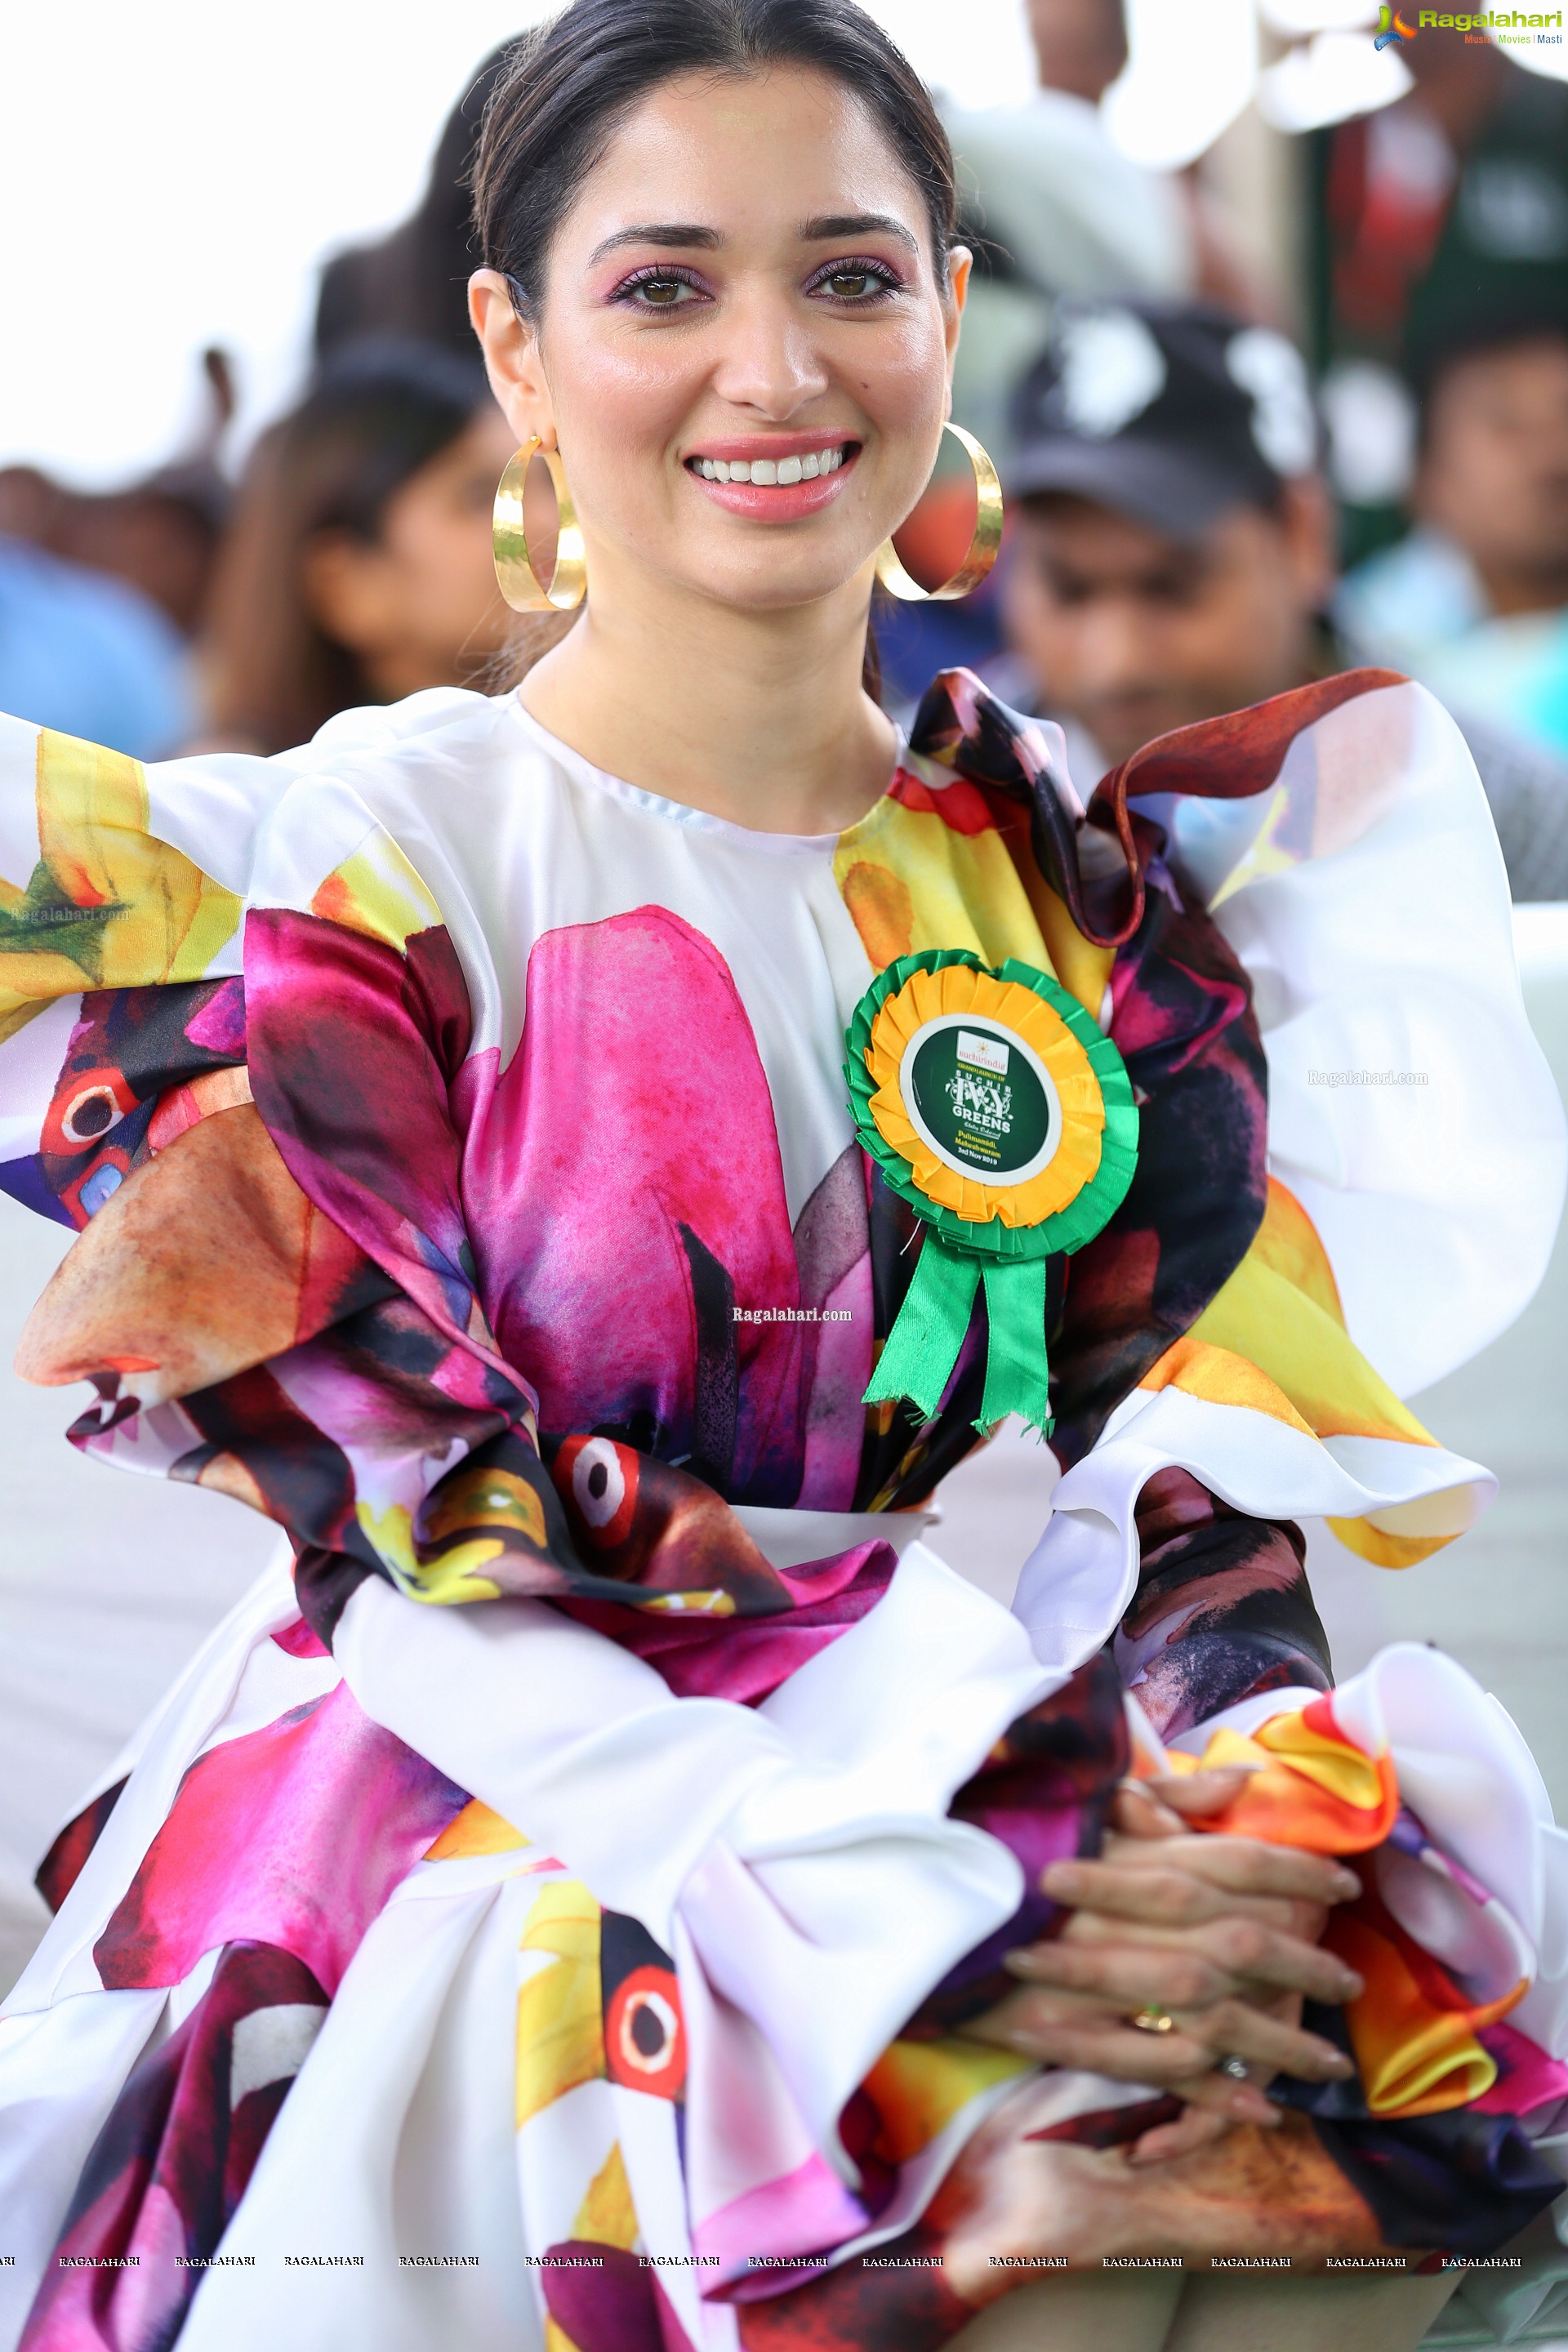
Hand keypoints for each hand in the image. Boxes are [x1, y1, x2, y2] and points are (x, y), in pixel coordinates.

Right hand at [961, 1769, 1361, 2135]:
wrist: (927, 1901)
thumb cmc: (1013, 1847)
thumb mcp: (1086, 1804)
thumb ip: (1167, 1796)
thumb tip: (1242, 1781)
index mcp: (1135, 1854)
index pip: (1237, 1862)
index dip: (1299, 1873)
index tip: (1345, 1887)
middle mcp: (1132, 1917)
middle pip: (1242, 1943)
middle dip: (1306, 1965)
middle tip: (1350, 1982)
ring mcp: (1105, 1980)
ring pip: (1214, 2015)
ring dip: (1278, 2040)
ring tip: (1327, 2062)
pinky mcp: (1074, 2033)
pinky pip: (1159, 2067)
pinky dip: (1215, 2089)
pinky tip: (1260, 2105)